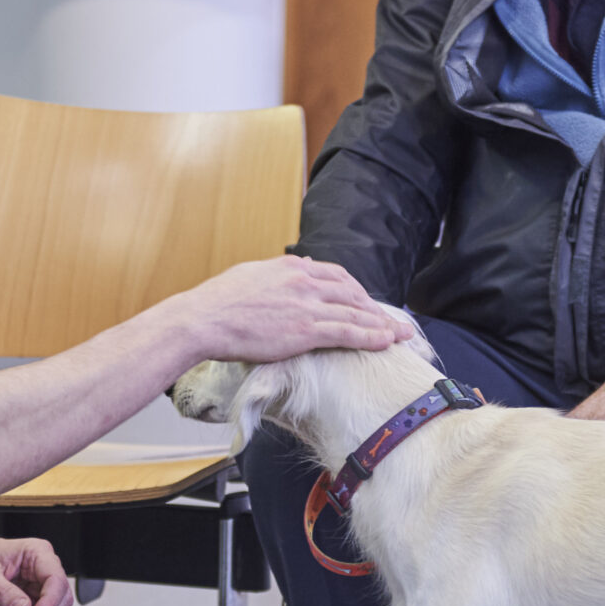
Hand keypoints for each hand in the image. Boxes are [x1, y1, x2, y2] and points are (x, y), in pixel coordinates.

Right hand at [179, 256, 411, 362]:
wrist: (203, 319)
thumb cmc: (219, 301)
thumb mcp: (253, 273)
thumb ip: (281, 270)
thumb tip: (300, 263)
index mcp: (292, 268)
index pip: (336, 276)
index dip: (356, 291)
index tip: (365, 302)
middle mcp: (305, 282)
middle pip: (352, 293)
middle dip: (375, 308)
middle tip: (392, 320)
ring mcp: (307, 305)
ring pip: (356, 312)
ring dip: (382, 324)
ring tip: (401, 334)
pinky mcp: (305, 330)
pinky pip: (348, 331)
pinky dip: (371, 336)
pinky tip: (387, 341)